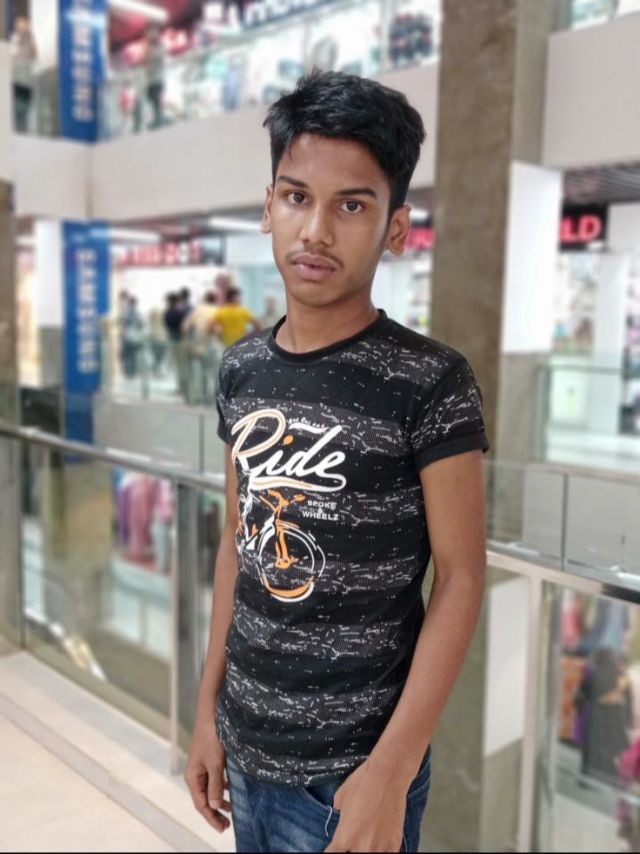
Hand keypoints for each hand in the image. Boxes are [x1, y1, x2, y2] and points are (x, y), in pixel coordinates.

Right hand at [184, 717, 230, 831]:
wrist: (211, 713)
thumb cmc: (211, 737)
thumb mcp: (215, 763)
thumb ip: (215, 785)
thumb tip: (215, 806)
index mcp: (193, 777)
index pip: (201, 804)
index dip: (211, 818)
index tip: (223, 828)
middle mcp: (196, 773)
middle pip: (204, 798)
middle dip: (215, 812)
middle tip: (227, 825)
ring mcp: (202, 766)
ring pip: (210, 789)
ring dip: (219, 800)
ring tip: (231, 810)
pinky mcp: (210, 758)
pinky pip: (215, 778)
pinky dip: (222, 786)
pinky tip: (230, 789)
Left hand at [324, 757, 408, 852]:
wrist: (388, 775)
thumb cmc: (362, 782)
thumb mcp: (340, 798)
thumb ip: (339, 815)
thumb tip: (341, 818)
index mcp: (343, 837)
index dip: (332, 850)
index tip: (335, 847)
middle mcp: (360, 847)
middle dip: (349, 849)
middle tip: (352, 839)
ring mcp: (379, 848)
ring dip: (366, 849)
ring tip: (367, 839)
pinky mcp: (394, 845)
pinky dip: (382, 850)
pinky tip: (380, 843)